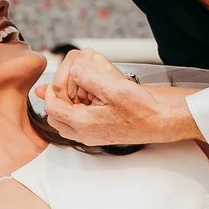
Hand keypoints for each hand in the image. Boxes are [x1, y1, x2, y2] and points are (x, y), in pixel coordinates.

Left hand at [43, 49, 195, 146]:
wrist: (159, 123)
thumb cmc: (140, 108)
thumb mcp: (115, 88)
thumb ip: (91, 79)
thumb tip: (74, 71)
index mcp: (84, 123)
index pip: (52, 108)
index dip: (50, 92)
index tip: (56, 80)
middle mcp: (85, 134)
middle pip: (54, 120)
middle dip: (54, 102)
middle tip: (62, 88)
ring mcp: (92, 137)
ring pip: (65, 125)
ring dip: (64, 109)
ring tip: (73, 93)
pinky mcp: (99, 136)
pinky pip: (77, 128)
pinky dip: (75, 114)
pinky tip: (87, 102)